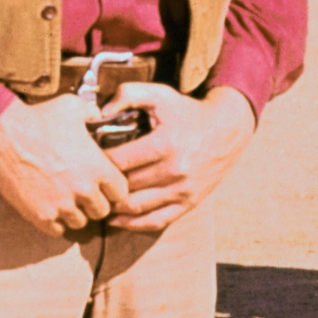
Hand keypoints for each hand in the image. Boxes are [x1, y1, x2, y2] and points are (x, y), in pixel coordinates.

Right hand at [0, 95, 128, 236]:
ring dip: (75, 213)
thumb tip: (101, 117)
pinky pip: (57, 230)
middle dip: (95, 203)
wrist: (5, 135)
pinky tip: (50, 207)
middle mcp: (84, 190)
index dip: (114, 189)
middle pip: (101, 211)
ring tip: (66, 200)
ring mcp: (62, 205)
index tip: (104, 185)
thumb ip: (94, 114)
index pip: (121, 192)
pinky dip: (56, 222)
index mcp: (99, 168)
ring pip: (80, 222)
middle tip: (83, 193)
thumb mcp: (75, 107)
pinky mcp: (40, 215)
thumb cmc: (41, 118)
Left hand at [97, 84, 256, 231]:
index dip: (98, 160)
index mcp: (164, 144)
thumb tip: (100, 113)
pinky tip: (117, 219)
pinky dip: (133, 223)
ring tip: (100, 197)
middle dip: (104, 183)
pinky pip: (156, 220)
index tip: (89, 158)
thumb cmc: (188, 111)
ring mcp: (183, 190)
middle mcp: (174, 170)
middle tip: (90, 179)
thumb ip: (128, 94)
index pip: (118, 161)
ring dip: (114, 205)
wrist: (228, 129)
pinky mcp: (189, 202)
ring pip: (136, 206)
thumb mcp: (160, 94)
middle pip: (125, 185)